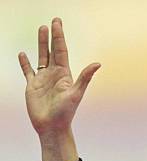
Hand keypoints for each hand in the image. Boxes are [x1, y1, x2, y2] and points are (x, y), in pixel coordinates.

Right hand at [18, 17, 100, 135]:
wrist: (52, 127)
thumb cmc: (65, 113)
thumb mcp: (76, 93)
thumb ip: (85, 77)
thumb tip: (97, 64)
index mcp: (64, 75)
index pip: (61, 51)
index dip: (59, 37)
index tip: (57, 23)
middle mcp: (54, 75)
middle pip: (52, 51)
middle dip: (52, 36)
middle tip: (53, 21)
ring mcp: (43, 80)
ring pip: (41, 57)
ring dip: (40, 44)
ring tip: (41, 29)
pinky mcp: (32, 86)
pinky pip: (28, 71)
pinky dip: (25, 63)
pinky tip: (22, 54)